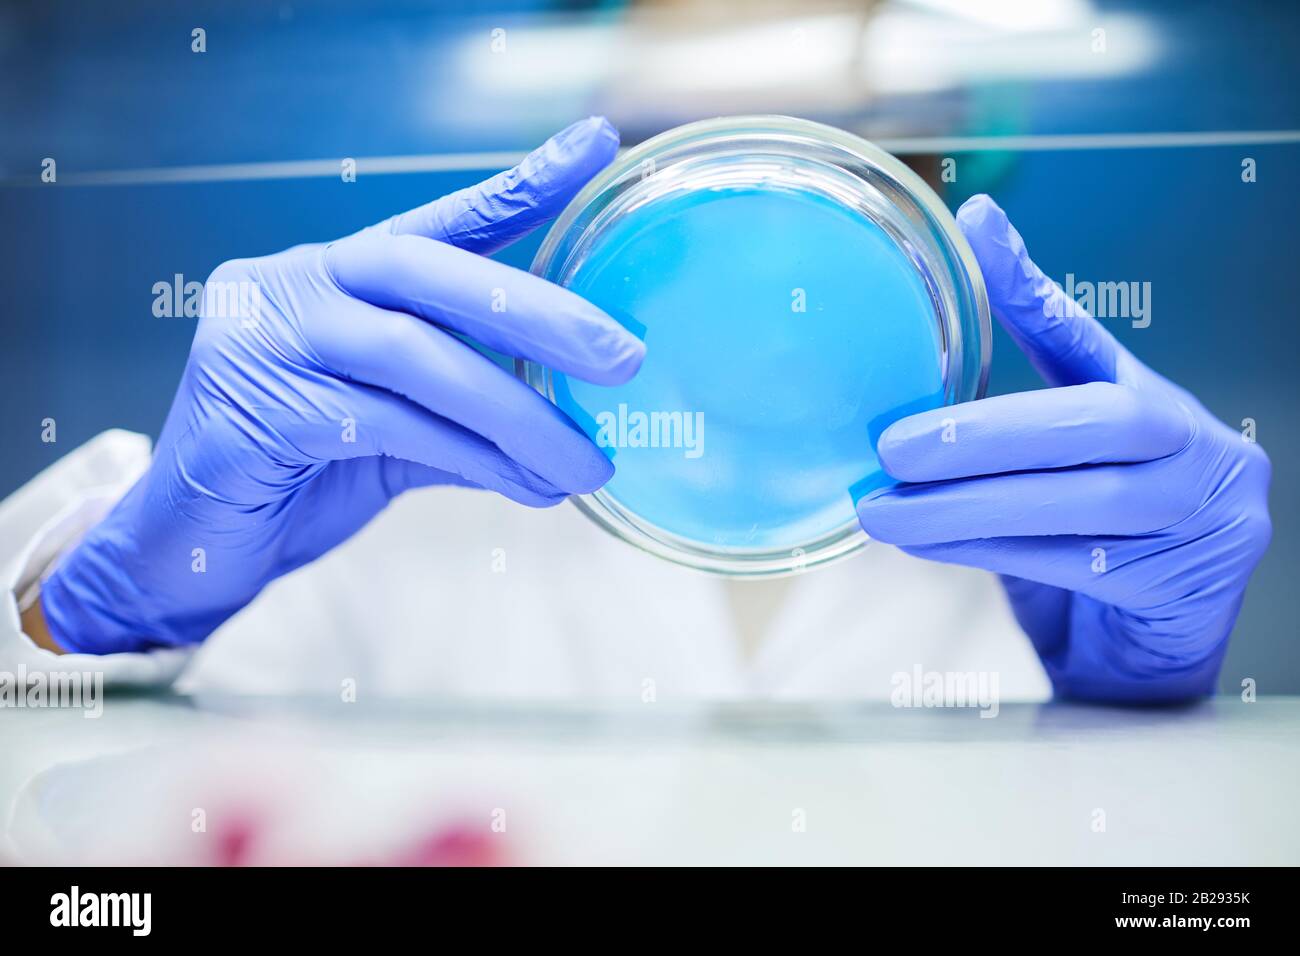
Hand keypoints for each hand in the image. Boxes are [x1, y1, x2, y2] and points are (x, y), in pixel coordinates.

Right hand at [40, 117, 643, 654]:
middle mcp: (297, 284)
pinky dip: (471, 458)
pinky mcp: (249, 410)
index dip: (520, 186)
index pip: (439, 222)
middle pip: (430, 273)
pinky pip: (384, 426)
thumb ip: (466, 412)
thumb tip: (574, 422)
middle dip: (539, 312)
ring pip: (417, 359)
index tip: (597, 146)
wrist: (194, 550)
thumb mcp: (398, 432)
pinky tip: (526, 487)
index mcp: (338, 274)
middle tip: (625, 356)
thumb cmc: (301, 475)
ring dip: (519, 416)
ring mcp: (264, 339)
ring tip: (589, 465)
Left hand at [856, 195, 1270, 702]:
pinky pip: (1071, 560)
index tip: (979, 227)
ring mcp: (1206, 511)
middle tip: (892, 447)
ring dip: (967, 507)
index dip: (1029, 285)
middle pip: (1092, 420)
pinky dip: (987, 549)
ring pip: (1077, 499)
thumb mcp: (1046, 480)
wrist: (1142, 652)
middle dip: (982, 435)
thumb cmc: (1085, 552)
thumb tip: (896, 405)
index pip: (1086, 334)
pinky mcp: (1192, 578)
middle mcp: (1194, 443)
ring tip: (885, 510)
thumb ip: (1000, 436)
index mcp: (1153, 400)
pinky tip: (926, 544)